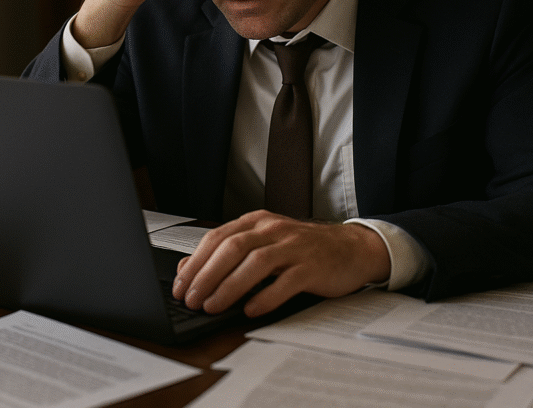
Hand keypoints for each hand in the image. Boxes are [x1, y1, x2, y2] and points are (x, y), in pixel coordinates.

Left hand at [171, 210, 391, 317]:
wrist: (352, 248)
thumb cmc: (303, 249)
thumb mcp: (264, 244)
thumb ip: (228, 253)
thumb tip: (187, 268)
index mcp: (257, 222)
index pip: (217, 238)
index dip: (195, 262)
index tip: (180, 286)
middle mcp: (273, 230)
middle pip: (232, 248)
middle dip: (206, 276)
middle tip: (191, 299)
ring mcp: (294, 247)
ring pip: (255, 263)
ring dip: (229, 287)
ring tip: (213, 306)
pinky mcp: (313, 267)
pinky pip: (286, 282)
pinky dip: (266, 297)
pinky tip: (251, 310)